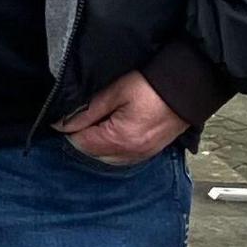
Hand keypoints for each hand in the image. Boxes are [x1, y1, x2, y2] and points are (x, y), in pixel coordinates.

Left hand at [53, 70, 188, 165]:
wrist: (185, 88)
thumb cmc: (151, 86)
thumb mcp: (114, 92)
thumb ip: (86, 111)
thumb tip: (61, 125)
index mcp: (120, 139)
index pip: (81, 144)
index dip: (69, 131)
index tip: (66, 118)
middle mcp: (130, 153)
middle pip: (92, 155)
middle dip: (82, 139)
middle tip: (80, 119)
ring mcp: (141, 155)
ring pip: (106, 159)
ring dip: (96, 145)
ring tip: (96, 123)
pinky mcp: (149, 152)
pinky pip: (122, 158)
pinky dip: (111, 149)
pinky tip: (109, 133)